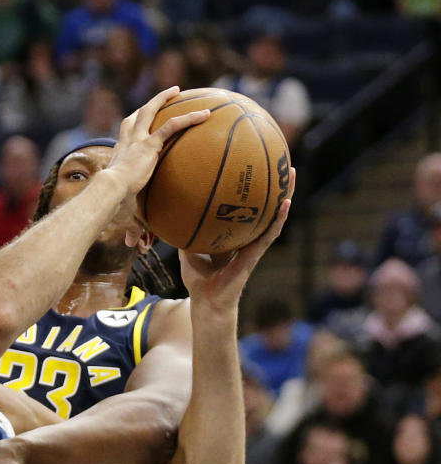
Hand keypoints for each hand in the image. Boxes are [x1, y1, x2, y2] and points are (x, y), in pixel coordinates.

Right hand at [103, 86, 210, 230]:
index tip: (139, 124)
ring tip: (177, 91)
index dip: (132, 128)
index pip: (125, 136)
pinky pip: (172, 126)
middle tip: (162, 97)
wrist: (110, 193)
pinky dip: (189, 118)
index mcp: (119, 155)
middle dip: (148, 105)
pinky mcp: (150, 143)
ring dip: (164, 98)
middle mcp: (127, 142)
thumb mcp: (125, 212)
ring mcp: (138, 140)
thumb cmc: (112, 204)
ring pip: (150, 111)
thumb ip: (133, 227)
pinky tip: (206, 115)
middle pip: (135, 116)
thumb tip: (136, 247)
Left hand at [180, 168, 295, 311]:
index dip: (250, 189)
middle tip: (280, 160)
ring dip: (285, 195)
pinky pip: (269, 235)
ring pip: (274, 217)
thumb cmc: (198, 279)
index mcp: (233, 234)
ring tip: (292, 174)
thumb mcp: (187, 250)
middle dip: (273, 183)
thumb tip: (171, 210)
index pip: (245, 207)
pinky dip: (278, 219)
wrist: (206, 303)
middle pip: (263, 206)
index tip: (252, 166)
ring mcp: (254, 246)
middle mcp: (247, 237)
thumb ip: (184, 232)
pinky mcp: (255, 256)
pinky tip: (286, 204)